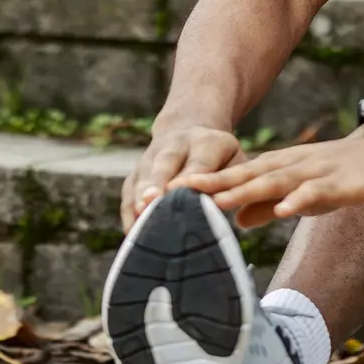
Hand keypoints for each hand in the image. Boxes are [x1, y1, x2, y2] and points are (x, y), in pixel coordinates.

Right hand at [120, 125, 243, 228]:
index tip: (180, 191)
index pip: (198, 163)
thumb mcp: (235, 161)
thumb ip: (230, 182)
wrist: (191, 132)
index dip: (189, 178)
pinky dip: (128, 211)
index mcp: (205, 143)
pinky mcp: (136, 172)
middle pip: (163, 165)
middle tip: (151, 201)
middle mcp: (173, 146)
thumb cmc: (220, 158)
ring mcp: (150, 157)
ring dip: (138, 198)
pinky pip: (128, 191)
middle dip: (156, 183)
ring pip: (142, 177)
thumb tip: (221, 207)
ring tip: (137, 218)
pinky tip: (131, 231)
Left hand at [189, 126, 363, 227]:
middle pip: (245, 176)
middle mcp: (287, 167)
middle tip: (177, 193)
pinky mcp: (337, 183)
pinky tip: (283, 209)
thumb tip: (236, 221)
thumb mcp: (295, 191)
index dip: (202, 186)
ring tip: (217, 201)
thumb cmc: (336, 174)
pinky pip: (316, 192)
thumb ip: (266, 205)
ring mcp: (312, 174)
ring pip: (274, 182)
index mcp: (275, 169)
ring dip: (245, 191)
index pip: (232, 177)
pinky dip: (298, 200)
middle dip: (212, 184)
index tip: (168, 195)